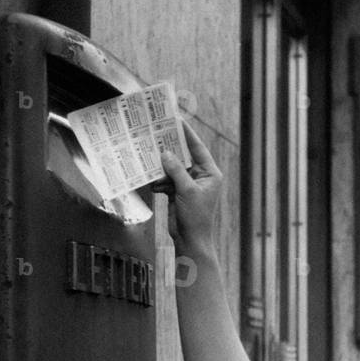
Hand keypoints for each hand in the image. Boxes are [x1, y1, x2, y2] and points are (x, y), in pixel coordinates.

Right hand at [160, 118, 223, 252]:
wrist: (190, 240)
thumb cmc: (196, 217)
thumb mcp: (187, 190)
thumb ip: (176, 170)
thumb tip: (166, 153)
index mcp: (210, 174)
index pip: (198, 149)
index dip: (187, 134)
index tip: (177, 120)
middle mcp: (201, 177)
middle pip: (184, 156)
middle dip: (170, 149)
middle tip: (157, 134)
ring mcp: (189, 185)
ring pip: (173, 168)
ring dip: (162, 167)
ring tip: (149, 157)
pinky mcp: (178, 193)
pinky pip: (167, 180)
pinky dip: (159, 181)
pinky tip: (152, 181)